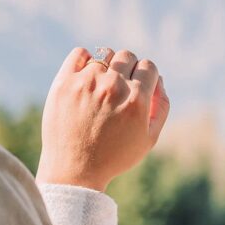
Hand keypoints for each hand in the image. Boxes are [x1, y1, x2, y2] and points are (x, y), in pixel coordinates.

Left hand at [36, 47, 169, 192]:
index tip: (137, 87)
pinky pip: (79, 53)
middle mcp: (112, 87)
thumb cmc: (114, 156)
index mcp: (136, 100)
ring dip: (106, 66)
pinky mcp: (64, 83)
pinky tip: (85, 76)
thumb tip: (159, 80)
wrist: (73, 170)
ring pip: (104, 54)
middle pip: (127, 56)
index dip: (146, 76)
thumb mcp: (149, 139)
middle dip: (128, 69)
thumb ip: (161, 106)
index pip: (149, 66)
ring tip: (100, 86)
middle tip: (119, 88)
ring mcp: (86, 82)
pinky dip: (84, 60)